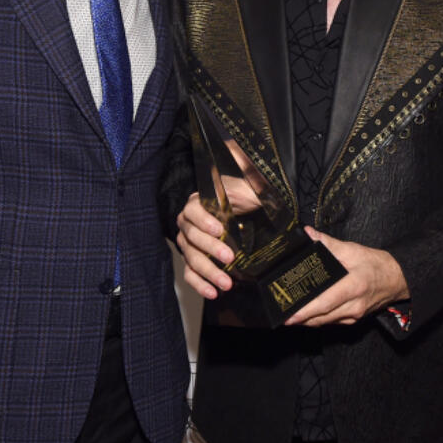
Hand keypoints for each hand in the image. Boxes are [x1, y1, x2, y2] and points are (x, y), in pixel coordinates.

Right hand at [175, 172, 261, 299]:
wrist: (251, 218)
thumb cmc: (249, 199)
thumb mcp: (252, 183)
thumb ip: (246, 168)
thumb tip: (239, 149)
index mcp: (200, 202)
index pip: (193, 209)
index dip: (204, 220)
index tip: (220, 229)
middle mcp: (190, 222)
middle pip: (191, 237)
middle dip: (210, 249)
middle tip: (230, 259)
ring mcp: (190, 243)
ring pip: (190, 258)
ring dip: (207, 272)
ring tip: (226, 283)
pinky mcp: (195, 261)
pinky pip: (190, 274)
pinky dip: (200, 284)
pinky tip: (214, 292)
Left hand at [283, 227, 409, 326]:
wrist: (397, 280)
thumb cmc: (375, 264)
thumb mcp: (352, 250)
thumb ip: (328, 243)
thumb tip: (308, 234)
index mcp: (353, 286)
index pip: (325, 302)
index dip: (306, 311)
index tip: (290, 315)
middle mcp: (353, 305)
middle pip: (321, 317)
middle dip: (300, 318)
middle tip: (281, 315)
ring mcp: (354, 315)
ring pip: (325, 322)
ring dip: (306, 321)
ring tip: (289, 315)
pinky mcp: (353, 320)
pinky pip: (331, 322)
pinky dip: (317, 319)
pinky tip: (306, 314)